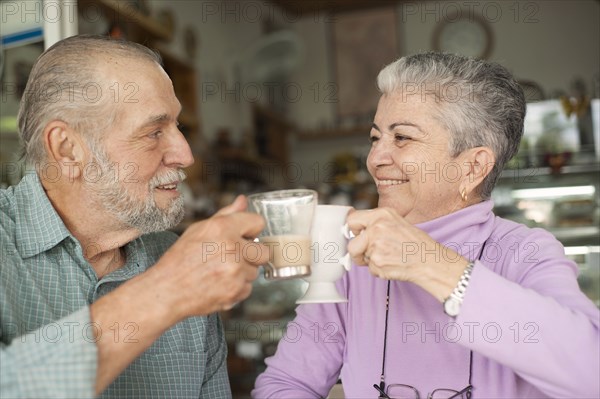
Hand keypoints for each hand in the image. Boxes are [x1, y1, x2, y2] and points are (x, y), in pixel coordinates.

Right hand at [154, 195, 268, 317]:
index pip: (258, 222)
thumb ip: (226, 214)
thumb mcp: (199, 229)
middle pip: (264, 251)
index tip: (244, 236)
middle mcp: (232, 248)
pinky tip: (220, 283)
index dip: (251, 230)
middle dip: (251, 254)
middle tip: (232, 257)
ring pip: (255, 270)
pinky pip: (248, 287)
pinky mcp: (236, 291)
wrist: (168, 290)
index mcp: (222, 228)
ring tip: (220, 271)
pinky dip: (237, 288)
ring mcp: (236, 271)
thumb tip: (243, 201)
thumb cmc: (181, 259)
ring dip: (243, 272)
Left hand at [346, 207, 468, 300]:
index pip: (352, 219)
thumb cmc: (416, 243)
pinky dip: (378, 270)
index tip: (356, 235)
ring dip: (371, 261)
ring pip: (360, 257)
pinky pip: (369, 269)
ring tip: (389, 257)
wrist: (430, 260)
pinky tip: (392, 264)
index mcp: (382, 214)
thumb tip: (356, 230)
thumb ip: (376, 224)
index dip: (353, 230)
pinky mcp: (377, 262)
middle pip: (351, 243)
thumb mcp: (396, 222)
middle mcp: (377, 227)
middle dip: (357, 251)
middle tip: (369, 253)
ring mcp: (376, 245)